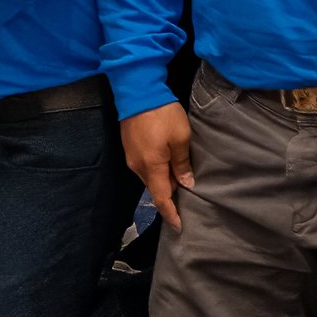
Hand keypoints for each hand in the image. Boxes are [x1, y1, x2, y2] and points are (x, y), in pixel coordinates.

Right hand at [122, 102, 193, 223]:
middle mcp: (137, 167)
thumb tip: (186, 184)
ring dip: (163, 182)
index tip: (180, 226)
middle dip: (169, 197)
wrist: (138, 90)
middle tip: (187, 202)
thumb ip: (182, 163)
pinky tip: (167, 166)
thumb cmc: (162, 114)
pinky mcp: (129, 148)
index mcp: (151, 167)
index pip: (161, 199)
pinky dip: (157, 171)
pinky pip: (145, 167)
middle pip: (155, 189)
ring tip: (180, 182)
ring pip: (149, 178)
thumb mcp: (180, 138)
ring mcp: (131, 157)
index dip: (171, 214)